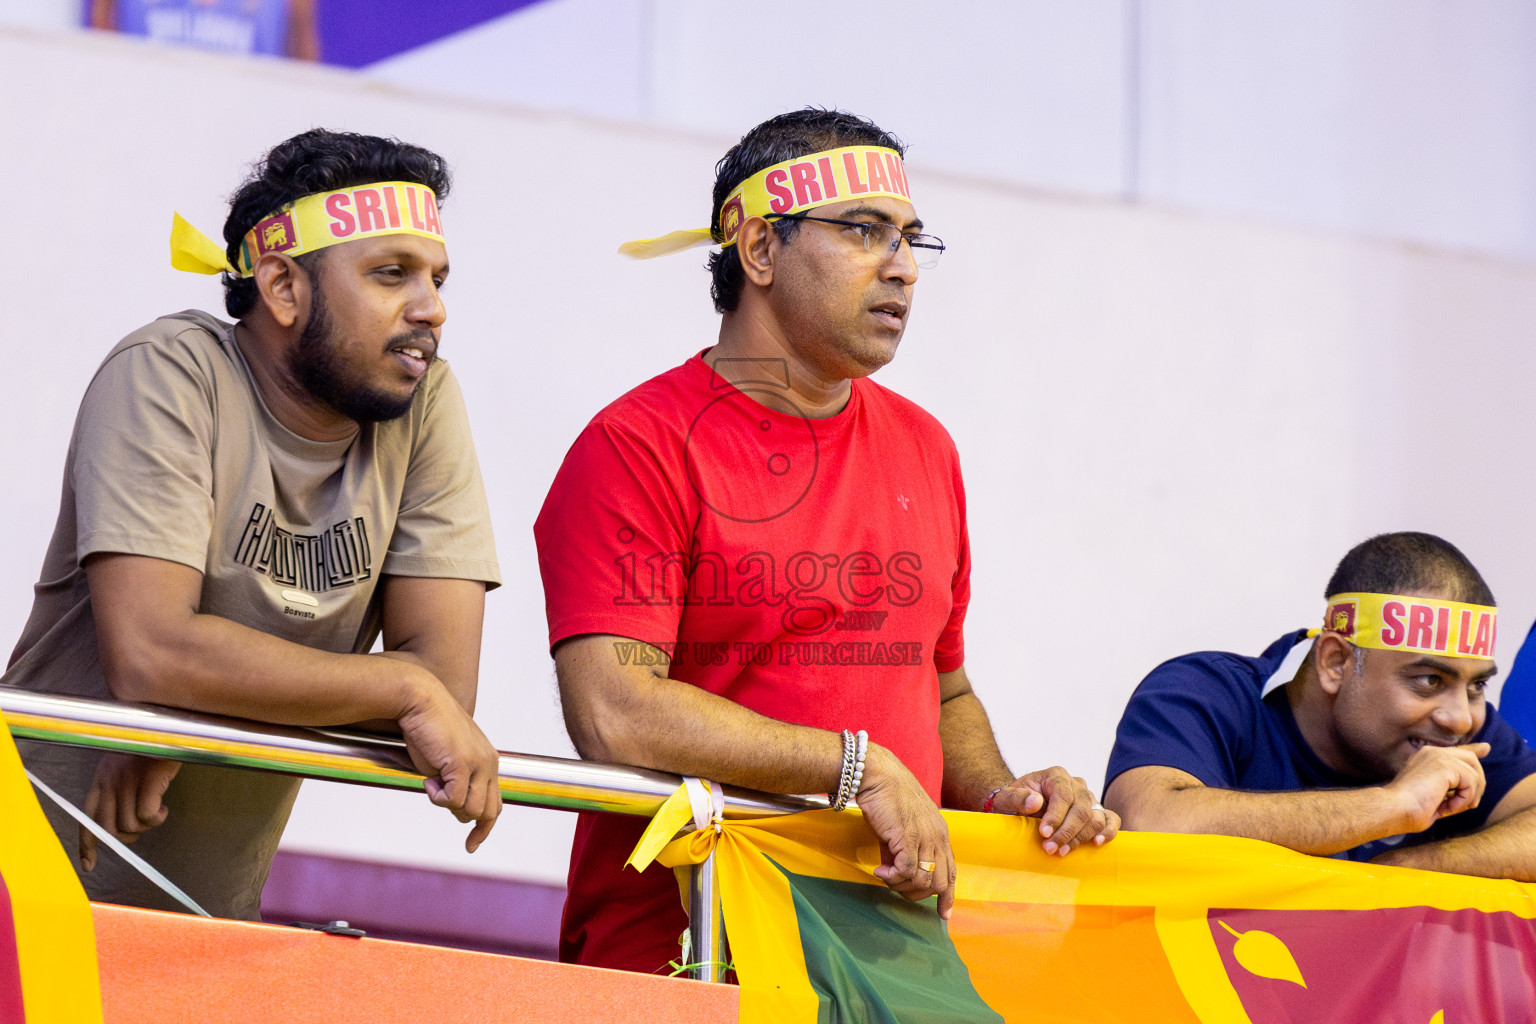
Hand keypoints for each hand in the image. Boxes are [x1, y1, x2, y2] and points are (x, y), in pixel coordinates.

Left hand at [79, 754, 181, 870]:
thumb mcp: (125, 767)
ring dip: (146, 826)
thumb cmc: (151, 746)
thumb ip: (119, 790)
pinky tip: (164, 808)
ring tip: (158, 812)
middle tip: (144, 827)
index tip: (89, 865)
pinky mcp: (147, 780)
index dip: (87, 845)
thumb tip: (124, 822)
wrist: (167, 725)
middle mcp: (108, 782)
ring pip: (130, 824)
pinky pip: (146, 815)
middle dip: (127, 837)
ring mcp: (127, 780)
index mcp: (100, 780)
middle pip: (109, 828)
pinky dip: (156, 818)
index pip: (86, 819)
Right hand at [396, 671, 502, 851]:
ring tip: (431, 781)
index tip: (472, 845)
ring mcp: (478, 764)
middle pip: (487, 811)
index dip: (484, 827)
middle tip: (439, 796)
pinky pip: (454, 799)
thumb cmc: (428, 728)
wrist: (420, 700)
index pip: (495, 804)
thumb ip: (455, 781)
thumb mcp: (446, 759)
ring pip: (471, 809)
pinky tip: (428, 779)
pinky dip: (438, 797)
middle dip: (463, 816)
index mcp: (488, 761)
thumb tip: (454, 804)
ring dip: (447, 804)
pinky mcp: (462, 764)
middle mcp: (489, 763)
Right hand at [855, 744, 956, 918]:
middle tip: (897, 888)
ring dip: (902, 886)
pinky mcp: (907, 838)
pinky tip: (879, 871)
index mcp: (940, 834)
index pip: (951, 872)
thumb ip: (903, 849)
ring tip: (885, 876)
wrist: (878, 774)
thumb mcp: (902, 826)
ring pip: (924, 881)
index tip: (943, 914)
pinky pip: (907, 871)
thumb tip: (894, 872)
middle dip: (918, 894)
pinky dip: (892, 877)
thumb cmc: (887, 796)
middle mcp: (937, 837)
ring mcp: (924, 837)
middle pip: (940, 883)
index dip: (947, 896)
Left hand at [987, 766, 1119, 855]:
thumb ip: (1016, 798)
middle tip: (1050, 849)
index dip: (1055, 816)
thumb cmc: (1013, 803)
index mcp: (1055, 775)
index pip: (1063, 795)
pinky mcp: (1096, 812)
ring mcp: (1088, 797)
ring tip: (1062, 851)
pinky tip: (1096, 843)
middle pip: (1081, 808)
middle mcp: (1075, 784)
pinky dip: (1108, 832)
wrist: (1019, 807)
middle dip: (1066, 832)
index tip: (1044, 834)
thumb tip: (1035, 801)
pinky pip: (1111, 819)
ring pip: (1095, 817)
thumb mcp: (1005, 799)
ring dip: (1081, 837)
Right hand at [1384, 742, 1488, 832]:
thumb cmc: (1409, 811)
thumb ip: (1453, 789)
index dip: (1474, 750)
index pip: (1457, 751)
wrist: (1394, 809)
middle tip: (1470, 804)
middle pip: (1471, 760)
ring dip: (1470, 795)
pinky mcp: (1445, 765)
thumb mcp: (1435, 798)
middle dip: (1478, 783)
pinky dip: (1464, 799)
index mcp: (1426, 758)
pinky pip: (1471, 781)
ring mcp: (1438, 756)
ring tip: (1453, 808)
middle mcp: (1432, 752)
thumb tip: (1475, 789)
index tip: (1485, 748)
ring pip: (1475, 772)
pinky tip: (1449, 807)